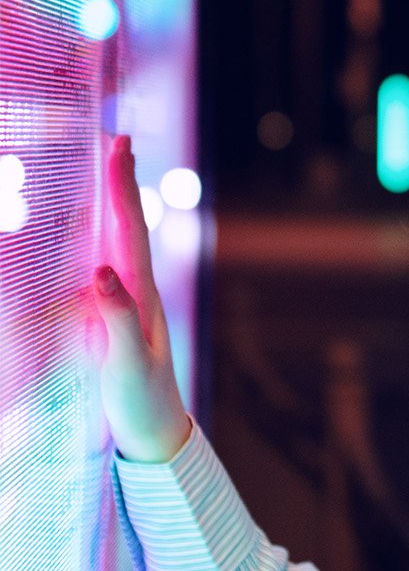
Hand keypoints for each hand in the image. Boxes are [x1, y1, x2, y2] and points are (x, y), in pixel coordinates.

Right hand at [89, 134, 192, 462]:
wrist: (155, 434)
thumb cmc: (141, 401)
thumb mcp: (126, 362)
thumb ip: (115, 318)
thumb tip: (100, 271)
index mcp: (143, 295)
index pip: (129, 230)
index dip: (121, 187)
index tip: (118, 145)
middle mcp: (138, 291)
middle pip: (126, 226)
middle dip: (120, 181)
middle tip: (117, 137)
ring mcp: (128, 303)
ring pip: (117, 242)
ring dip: (112, 204)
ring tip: (107, 167)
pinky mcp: (115, 319)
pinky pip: (105, 267)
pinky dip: (97, 239)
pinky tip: (91, 233)